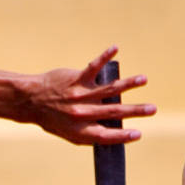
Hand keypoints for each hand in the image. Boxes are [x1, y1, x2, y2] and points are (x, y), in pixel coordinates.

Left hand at [25, 47, 155, 144]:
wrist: (31, 101)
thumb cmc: (53, 119)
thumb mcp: (69, 133)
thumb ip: (91, 134)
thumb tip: (116, 135)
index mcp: (80, 130)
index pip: (105, 136)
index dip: (122, 136)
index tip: (139, 133)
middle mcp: (81, 114)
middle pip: (113, 112)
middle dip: (135, 111)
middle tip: (153, 109)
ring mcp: (79, 95)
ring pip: (108, 89)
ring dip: (128, 83)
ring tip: (143, 79)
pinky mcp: (75, 78)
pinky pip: (93, 66)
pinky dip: (105, 56)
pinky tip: (115, 48)